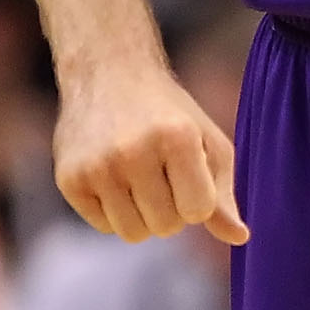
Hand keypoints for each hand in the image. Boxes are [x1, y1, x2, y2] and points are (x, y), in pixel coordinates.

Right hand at [54, 60, 248, 244]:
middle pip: (165, 227)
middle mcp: (133, 151)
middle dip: (170, 208)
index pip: (198, 211)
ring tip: (139, 176)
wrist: (109, 72)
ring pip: (132, 234)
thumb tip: (240, 237)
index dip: (197, 198)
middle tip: (161, 171)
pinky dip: (113, 210)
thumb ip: (223, 192)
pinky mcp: (69, 179)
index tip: (189, 172)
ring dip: (141, 214)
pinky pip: (103, 226)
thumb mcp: (206, 139)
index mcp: (176, 137)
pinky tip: (113, 174)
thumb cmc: (169, 112)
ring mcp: (97, 166)